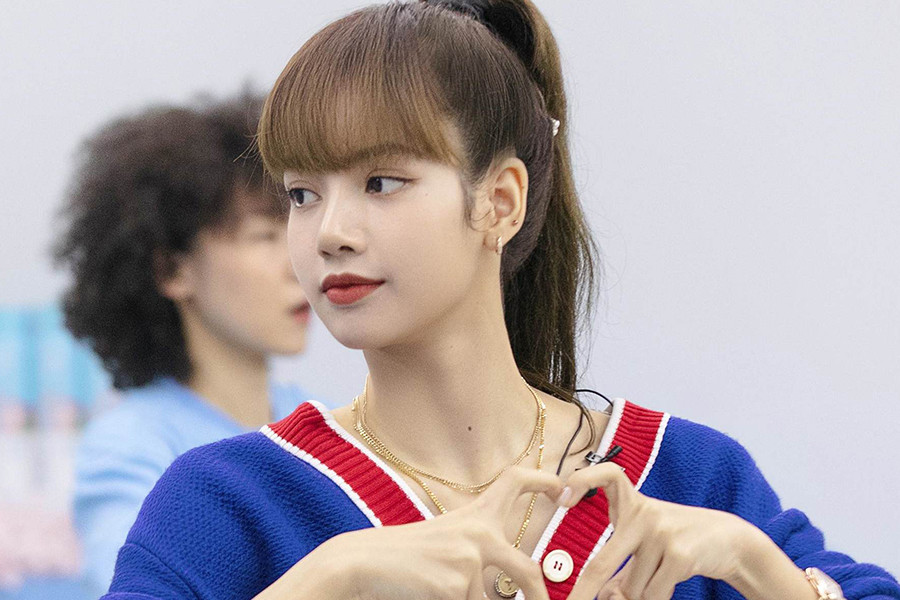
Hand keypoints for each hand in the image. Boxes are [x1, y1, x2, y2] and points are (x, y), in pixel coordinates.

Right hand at [332, 467, 564, 599]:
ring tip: (435, 588)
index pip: (514, 481)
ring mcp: (470, 559)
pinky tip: (428, 594)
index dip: (543, 480)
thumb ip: (476, 549)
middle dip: (537, 598)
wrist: (362, 562)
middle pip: (527, 571)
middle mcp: (478, 532)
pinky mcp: (458, 586)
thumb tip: (508, 586)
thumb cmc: (402, 555)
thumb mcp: (445, 540)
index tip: (561, 488)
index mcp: (474, 514)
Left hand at [560, 463, 760, 599]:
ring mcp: (661, 532)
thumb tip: (605, 597)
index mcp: (632, 504)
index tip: (561, 499)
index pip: (606, 475)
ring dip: (640, 595)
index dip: (582, 480)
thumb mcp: (645, 546)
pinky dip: (656, 598)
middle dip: (583, 592)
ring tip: (660, 574)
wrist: (729, 539)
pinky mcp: (679, 554)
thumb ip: (622, 569)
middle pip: (602, 562)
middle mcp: (644, 513)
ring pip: (632, 589)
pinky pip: (653, 594)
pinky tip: (670, 582)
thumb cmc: (676, 541)